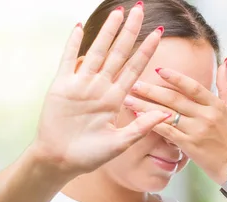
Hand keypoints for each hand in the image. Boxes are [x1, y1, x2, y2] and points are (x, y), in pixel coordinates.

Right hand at [32, 5, 169, 178]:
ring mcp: (81, 84)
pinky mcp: (62, 86)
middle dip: (129, 31)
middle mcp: (100, 87)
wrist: (61, 161)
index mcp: (116, 99)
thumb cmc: (90, 155)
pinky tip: (79, 27)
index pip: (135, 68)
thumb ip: (141, 126)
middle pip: (118, 53)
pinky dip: (73, 44)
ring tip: (117, 12)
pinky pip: (68, 60)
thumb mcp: (120, 143)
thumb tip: (166, 114)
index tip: (159, 32)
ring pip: (97, 51)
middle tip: (140, 8)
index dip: (146, 50)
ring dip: (107, 31)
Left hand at [122, 58, 226, 183]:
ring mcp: (197, 131)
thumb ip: (226, 85)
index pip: (193, 87)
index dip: (175, 78)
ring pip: (167, 115)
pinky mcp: (189, 146)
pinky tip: (138, 118)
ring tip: (128, 99)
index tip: (158, 70)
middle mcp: (206, 116)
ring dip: (145, 107)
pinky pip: (167, 132)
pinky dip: (151, 124)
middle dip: (152, 90)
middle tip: (134, 84)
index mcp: (216, 105)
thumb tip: (224, 61)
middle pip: (175, 99)